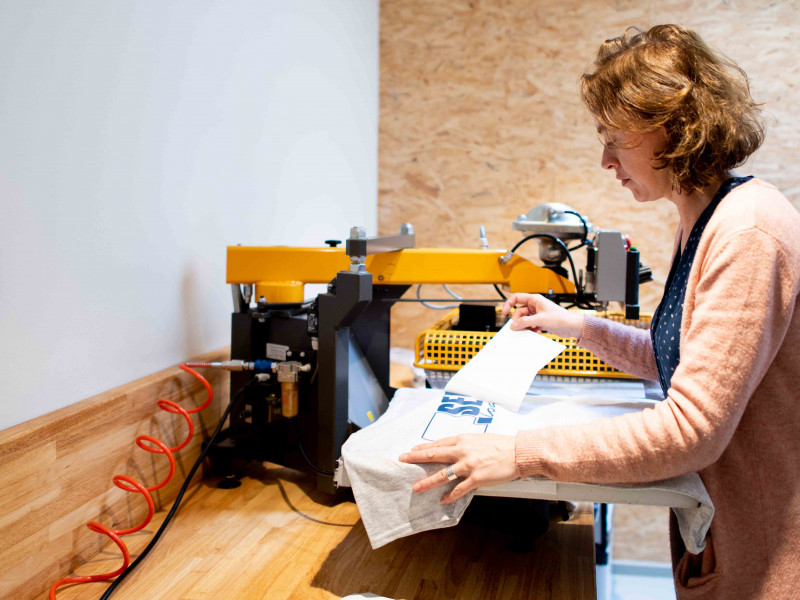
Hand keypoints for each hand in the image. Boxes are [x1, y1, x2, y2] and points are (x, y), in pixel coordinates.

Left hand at [398, 434, 519, 503]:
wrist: (519, 452)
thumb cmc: (501, 444)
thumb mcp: (479, 438)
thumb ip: (465, 444)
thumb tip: (453, 449)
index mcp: (463, 439)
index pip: (438, 443)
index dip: (423, 448)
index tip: (411, 450)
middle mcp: (463, 451)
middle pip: (434, 454)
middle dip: (416, 458)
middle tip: (403, 460)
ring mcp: (469, 465)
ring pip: (443, 474)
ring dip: (428, 482)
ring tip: (416, 488)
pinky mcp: (477, 478)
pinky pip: (459, 489)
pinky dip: (449, 495)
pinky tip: (442, 500)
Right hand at [501, 293, 583, 338]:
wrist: (572, 326)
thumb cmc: (561, 318)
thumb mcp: (540, 320)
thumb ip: (525, 322)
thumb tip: (513, 325)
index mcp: (535, 299)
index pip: (516, 298)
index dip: (508, 304)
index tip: (504, 313)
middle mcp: (535, 305)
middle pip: (519, 311)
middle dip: (518, 320)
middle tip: (518, 328)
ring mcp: (537, 313)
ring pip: (524, 319)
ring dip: (525, 326)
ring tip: (531, 330)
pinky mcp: (540, 321)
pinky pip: (529, 324)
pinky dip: (531, 329)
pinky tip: (537, 332)